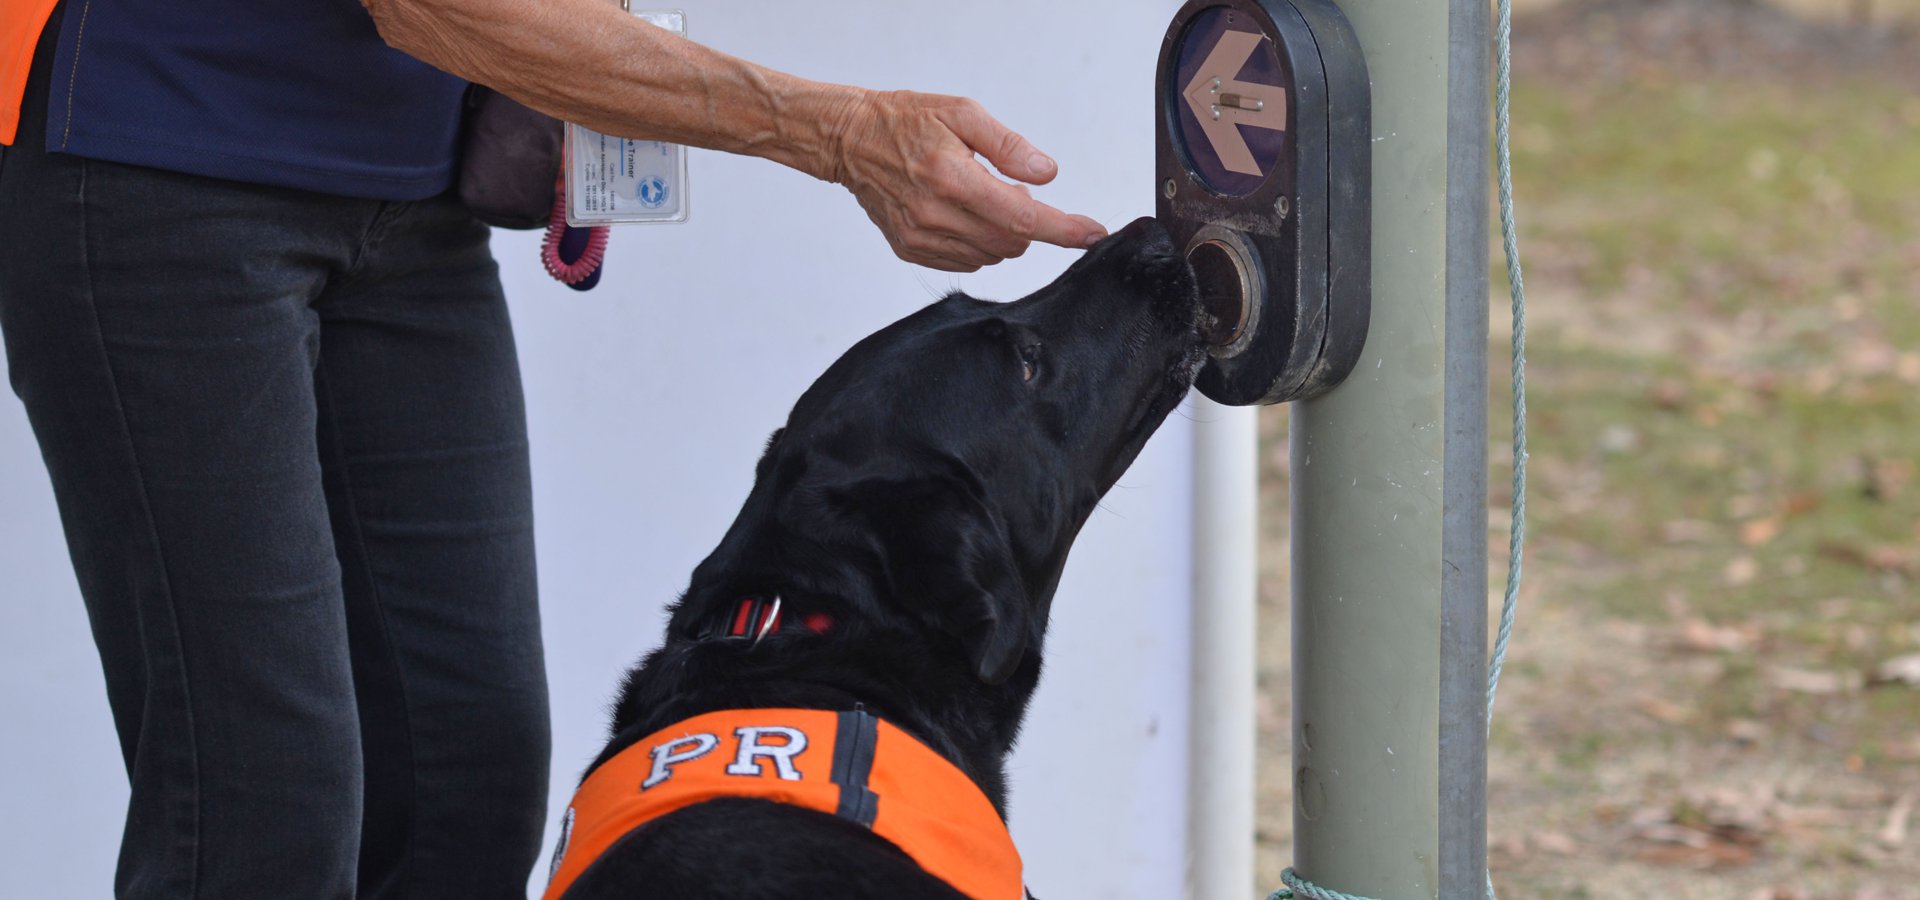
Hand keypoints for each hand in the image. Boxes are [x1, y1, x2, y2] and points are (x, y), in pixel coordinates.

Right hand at [825, 90, 1108, 271]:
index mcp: (952, 177)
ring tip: (979, 195)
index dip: (1064, 229)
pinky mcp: (910, 250)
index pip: (1022, 218)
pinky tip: (961, 214)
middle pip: (1011, 242)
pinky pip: (965, 262)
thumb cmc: (905, 121)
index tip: (1092, 234)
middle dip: (1026, 222)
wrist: (850, 140)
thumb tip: (1046, 175)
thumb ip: (1008, 146)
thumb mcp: (963, 112)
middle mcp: (935, 214)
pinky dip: (977, 243)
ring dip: (1001, 232)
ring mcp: (920, 238)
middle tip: (1008, 187)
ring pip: (990, 256)